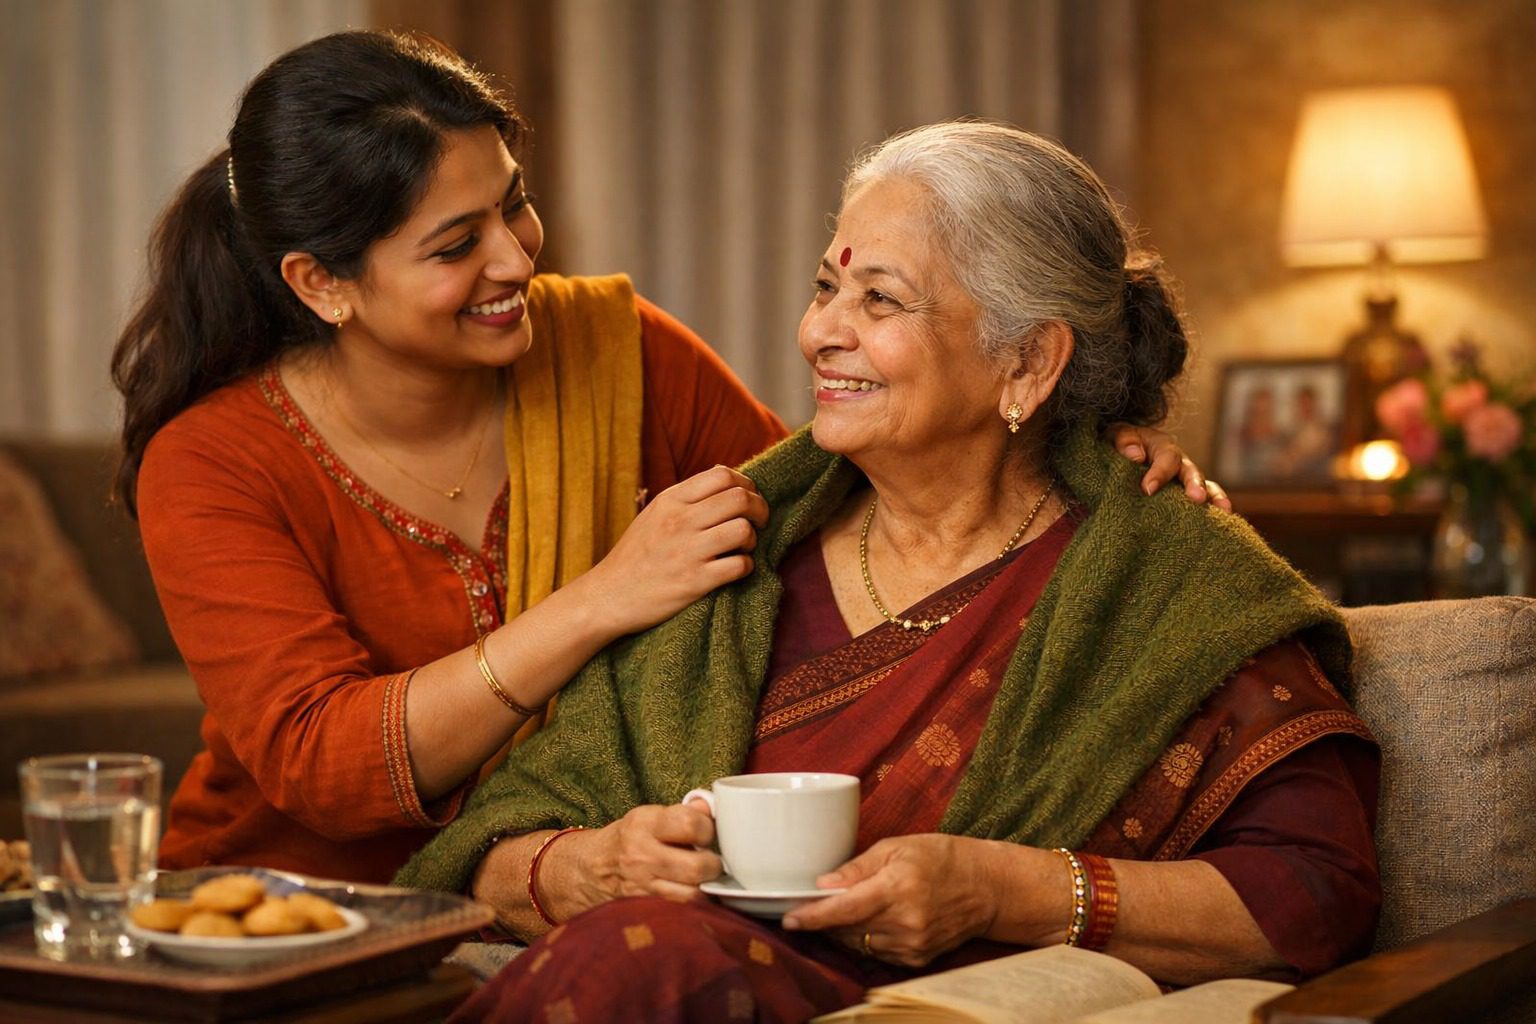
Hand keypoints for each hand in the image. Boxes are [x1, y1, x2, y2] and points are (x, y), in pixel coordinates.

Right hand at [549, 802, 721, 919]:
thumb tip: (711, 806)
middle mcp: (641, 855)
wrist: (592, 868)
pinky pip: (681, 910)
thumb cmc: (629, 839)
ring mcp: (641, 885)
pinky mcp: (644, 908)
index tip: (706, 833)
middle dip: (713, 864)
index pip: (691, 824)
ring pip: (692, 894)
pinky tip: (691, 892)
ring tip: (701, 879)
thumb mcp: (650, 817)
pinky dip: (693, 904)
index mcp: (644, 823)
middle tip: (710, 861)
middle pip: (697, 866)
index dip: (708, 829)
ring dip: (705, 888)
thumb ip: (683, 812)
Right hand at [586, 466, 769, 635]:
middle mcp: (680, 521)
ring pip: (743, 530)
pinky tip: (734, 569)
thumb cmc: (636, 554)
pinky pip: (739, 566)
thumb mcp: (655, 514)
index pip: (723, 475)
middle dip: (759, 509)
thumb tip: (724, 474)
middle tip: (758, 522)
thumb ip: (687, 496)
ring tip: (742, 547)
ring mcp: (688, 551)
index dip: (747, 485)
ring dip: (752, 539)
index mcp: (671, 500)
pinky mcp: (695, 582)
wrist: (609, 596)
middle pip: (740, 499)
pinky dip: (746, 567)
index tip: (749, 498)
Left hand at [781, 835, 997, 967]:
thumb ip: (857, 867)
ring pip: (858, 945)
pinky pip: (877, 953)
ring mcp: (913, 945)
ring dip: (842, 931)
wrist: (987, 887)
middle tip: (808, 907)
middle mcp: (905, 922)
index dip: (813, 916)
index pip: (844, 909)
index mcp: (898, 888)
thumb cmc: (941, 858)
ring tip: (843, 909)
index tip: (789, 919)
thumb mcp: (898, 847)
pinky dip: (864, 939)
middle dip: (823, 921)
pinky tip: (869, 921)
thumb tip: (823, 885)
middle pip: (846, 930)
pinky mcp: (918, 959)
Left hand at [1109, 424, 1231, 510]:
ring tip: (1223, 511)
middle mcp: (1179, 462)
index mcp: (1162, 447)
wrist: (1122, 452)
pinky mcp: (1186, 496)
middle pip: (1190, 472)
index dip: (1159, 473)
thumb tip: (1136, 455)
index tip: (1147, 489)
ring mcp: (1186, 480)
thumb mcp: (1117, 435)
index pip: (1166, 458)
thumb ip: (1124, 440)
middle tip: (1197, 498)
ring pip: (1205, 486)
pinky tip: (1222, 523)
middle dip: (1195, 484)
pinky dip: (1213, 510)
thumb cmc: (1120, 445)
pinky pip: (1205, 502)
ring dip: (1213, 498)